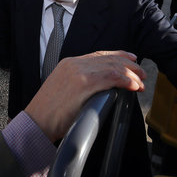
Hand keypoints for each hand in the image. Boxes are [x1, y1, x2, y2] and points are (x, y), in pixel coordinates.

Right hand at [25, 51, 146, 141]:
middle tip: (141, 73)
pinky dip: (125, 80)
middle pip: (109, 58)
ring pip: (113, 66)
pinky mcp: (83, 83)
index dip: (119, 55)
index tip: (131, 59)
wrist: (35, 122)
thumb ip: (80, 83)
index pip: (99, 54)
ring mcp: (79, 71)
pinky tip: (133, 86)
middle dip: (129, 65)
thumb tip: (101, 88)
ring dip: (131, 74)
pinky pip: (111, 77)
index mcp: (69, 63)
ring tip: (141, 82)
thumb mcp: (64, 90)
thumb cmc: (49, 114)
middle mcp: (74, 63)